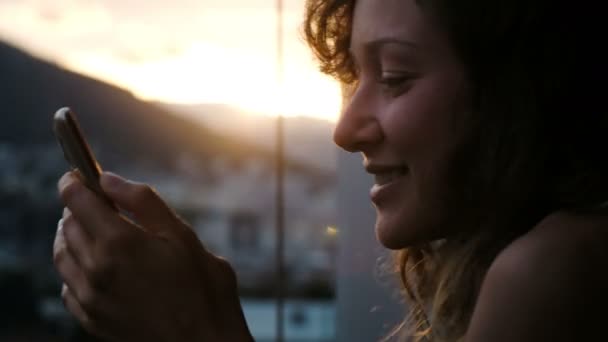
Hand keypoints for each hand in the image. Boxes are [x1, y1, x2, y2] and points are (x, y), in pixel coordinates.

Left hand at [53, 171, 252, 340]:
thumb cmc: (202, 290)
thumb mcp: (182, 235)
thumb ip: (144, 202)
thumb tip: (110, 180)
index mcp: (119, 243)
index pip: (76, 200)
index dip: (74, 182)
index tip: (78, 176)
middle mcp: (96, 269)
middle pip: (67, 225)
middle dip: (77, 207)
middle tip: (97, 203)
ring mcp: (90, 297)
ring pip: (62, 255)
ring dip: (71, 235)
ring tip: (93, 230)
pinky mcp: (91, 319)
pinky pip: (67, 286)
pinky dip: (73, 268)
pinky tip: (94, 266)